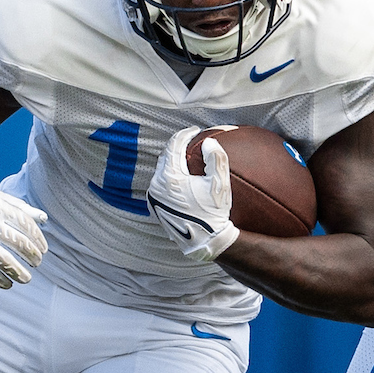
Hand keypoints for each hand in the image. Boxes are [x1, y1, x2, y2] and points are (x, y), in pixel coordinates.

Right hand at [0, 174, 46, 288]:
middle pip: (18, 243)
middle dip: (31, 255)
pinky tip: (7, 284)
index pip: (25, 225)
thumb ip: (19, 207)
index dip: (37, 238)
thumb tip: (43, 218)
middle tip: (37, 262)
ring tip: (26, 278)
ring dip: (17, 271)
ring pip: (3, 260)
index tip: (43, 248)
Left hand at [148, 126, 239, 262]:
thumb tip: (208, 142)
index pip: (174, 146)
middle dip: (177, 147)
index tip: (195, 131)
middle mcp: (157, 185)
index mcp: (170, 177)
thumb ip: (216, 158)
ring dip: (172, 162)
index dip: (185, 134)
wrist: (205, 241)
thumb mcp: (220, 184)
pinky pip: (160, 185)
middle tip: (190, 142)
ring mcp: (153, 197)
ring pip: (161, 171)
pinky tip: (181, 178)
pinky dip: (169, 177)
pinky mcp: (154, 207)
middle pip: (165, 157)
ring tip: (186, 158)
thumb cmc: (214, 213)